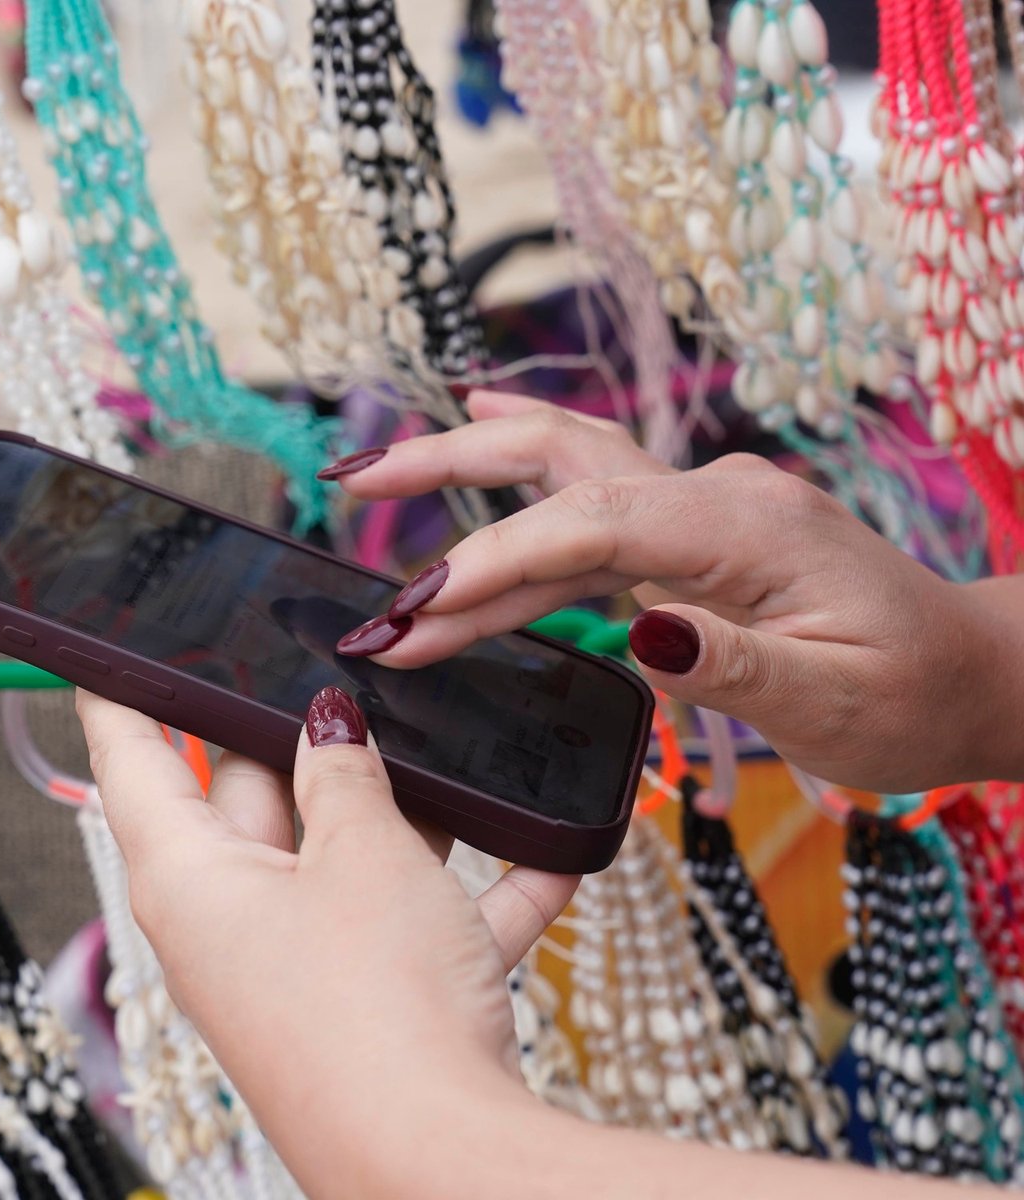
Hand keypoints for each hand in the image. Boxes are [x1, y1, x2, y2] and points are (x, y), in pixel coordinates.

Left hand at [77, 686, 576, 1198]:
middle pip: (246, 794)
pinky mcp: (361, 1007)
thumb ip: (343, 773)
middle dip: (300, 738)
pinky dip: (467, 892)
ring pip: (336, 857)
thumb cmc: (373, 1011)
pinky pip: (408, 927)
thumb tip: (328, 725)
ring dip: (400, 815)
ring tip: (456, 755)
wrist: (443, 1163)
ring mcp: (294, 967)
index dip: (123, 691)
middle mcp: (227, 921)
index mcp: (188, 873)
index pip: (130, 757)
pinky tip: (547, 855)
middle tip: (334, 673)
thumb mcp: (364, 852)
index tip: (116, 646)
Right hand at [323, 391, 1019, 792]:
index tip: (418, 609)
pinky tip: (472, 456)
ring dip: (466, 478)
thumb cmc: (910, 694)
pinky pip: (584, 513)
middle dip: (451, 462)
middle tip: (355, 478)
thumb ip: (734, 662)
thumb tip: (640, 628)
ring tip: (372, 484)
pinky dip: (515, 507)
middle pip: (562, 454)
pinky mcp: (686, 536)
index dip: (496, 561)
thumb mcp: (836, 701)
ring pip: (563, 473)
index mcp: (748, 527)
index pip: (593, 524)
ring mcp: (698, 509)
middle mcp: (714, 497)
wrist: (968, 673)